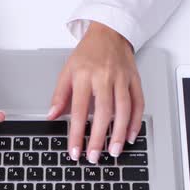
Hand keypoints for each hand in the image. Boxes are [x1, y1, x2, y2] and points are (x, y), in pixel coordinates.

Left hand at [48, 21, 143, 162]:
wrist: (109, 32)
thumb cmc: (87, 53)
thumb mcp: (67, 71)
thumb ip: (60, 95)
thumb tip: (52, 116)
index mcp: (84, 76)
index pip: (78, 110)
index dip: (76, 133)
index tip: (75, 151)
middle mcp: (104, 77)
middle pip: (103, 113)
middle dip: (99, 138)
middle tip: (94, 157)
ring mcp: (122, 79)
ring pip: (123, 110)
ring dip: (119, 133)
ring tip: (114, 151)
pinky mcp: (135, 80)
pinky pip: (138, 103)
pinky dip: (136, 121)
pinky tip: (131, 136)